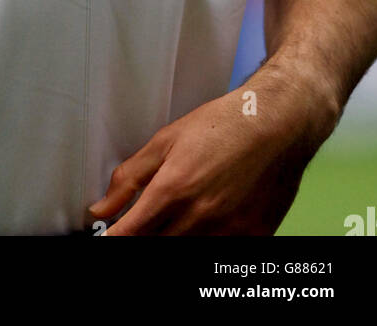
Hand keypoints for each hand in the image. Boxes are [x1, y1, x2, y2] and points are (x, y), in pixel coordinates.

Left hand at [88, 72, 335, 235]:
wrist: (276, 124)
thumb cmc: (221, 126)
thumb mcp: (166, 140)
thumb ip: (130, 178)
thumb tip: (99, 209)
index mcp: (173, 189)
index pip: (131, 234)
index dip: (115, 239)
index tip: (109, 239)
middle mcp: (199, 216)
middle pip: (157, 245)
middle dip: (146, 237)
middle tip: (147, 223)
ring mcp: (228, 231)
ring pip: (187, 251)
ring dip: (175, 238)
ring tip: (180, 217)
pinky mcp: (252, 238)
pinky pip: (220, 252)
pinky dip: (208, 241)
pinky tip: (208, 223)